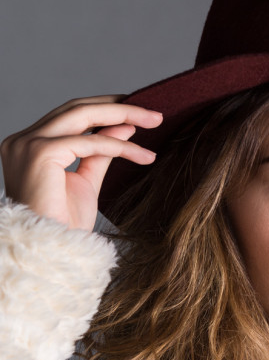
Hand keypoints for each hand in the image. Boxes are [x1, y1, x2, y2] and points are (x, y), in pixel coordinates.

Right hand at [0, 96, 162, 231]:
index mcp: (28, 145)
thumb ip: (101, 153)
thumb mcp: (86, 182)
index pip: (69, 116)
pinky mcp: (41, 153)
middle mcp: (22, 140)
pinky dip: (120, 146)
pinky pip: (90, 143)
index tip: (135, 111)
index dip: (103, 110)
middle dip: (118, 107)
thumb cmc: (63, 226)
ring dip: (124, 116)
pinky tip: (144, 155)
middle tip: (154, 113)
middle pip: (76, 109)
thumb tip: (124, 125)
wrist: (50, 253)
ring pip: (83, 116)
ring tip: (155, 122)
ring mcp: (28, 144)